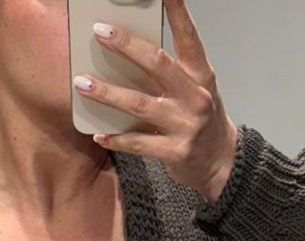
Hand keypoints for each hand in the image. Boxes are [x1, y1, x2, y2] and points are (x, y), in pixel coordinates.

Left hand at [75, 0, 238, 203]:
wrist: (220, 162)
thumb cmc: (201, 119)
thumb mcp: (195, 87)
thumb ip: (171, 69)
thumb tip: (130, 49)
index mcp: (200, 74)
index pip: (188, 36)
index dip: (177, 12)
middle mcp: (194, 96)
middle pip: (157, 64)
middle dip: (126, 46)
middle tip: (101, 32)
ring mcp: (185, 125)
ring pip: (140, 104)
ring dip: (108, 93)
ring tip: (83, 84)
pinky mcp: (175, 152)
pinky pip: (138, 144)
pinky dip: (117, 139)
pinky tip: (99, 134)